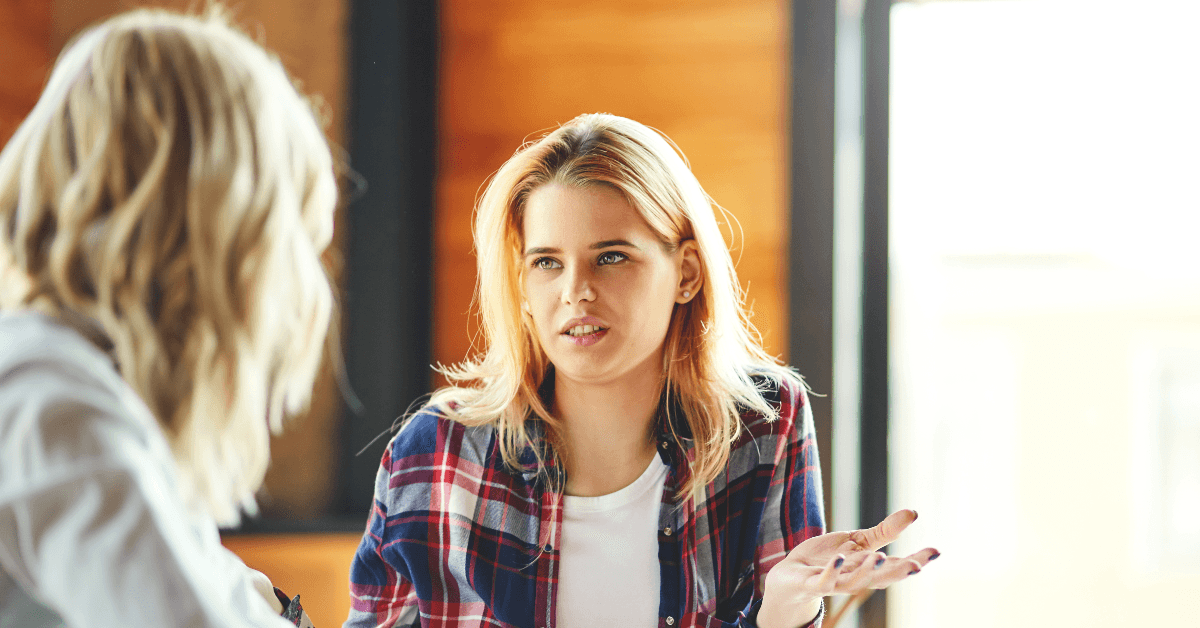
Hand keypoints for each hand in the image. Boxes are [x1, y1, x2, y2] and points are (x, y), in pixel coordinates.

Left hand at [757, 509, 938, 627]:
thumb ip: (885, 532)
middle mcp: (855, 578)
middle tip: (917, 565)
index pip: (896, 566)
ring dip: (868, 573)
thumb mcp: (859, 542)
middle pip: (880, 579)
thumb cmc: (828, 559)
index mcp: (869, 568)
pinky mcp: (813, 583)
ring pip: (854, 583)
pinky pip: (824, 581)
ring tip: (881, 558)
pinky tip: (839, 557)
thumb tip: (914, 513)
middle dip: (898, 573)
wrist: (792, 575)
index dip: (916, 560)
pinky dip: (832, 571)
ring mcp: (834, 583)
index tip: (936, 552)